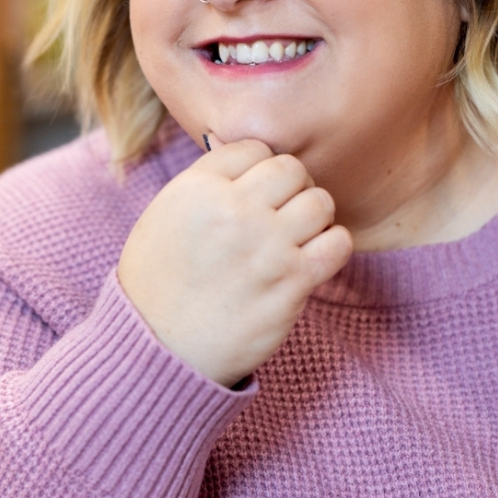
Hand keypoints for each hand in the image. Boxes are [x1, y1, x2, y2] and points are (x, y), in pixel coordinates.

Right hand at [117, 137, 352, 387]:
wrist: (159, 349)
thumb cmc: (159, 283)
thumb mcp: (165, 215)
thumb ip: (206, 183)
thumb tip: (253, 161)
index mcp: (198, 188)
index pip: (254, 148)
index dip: (258, 169)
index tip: (253, 194)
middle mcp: (234, 210)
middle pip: (292, 169)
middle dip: (291, 188)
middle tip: (280, 214)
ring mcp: (267, 246)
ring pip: (320, 202)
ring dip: (313, 217)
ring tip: (296, 237)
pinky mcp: (291, 282)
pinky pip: (338, 243)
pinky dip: (331, 246)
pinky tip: (311, 258)